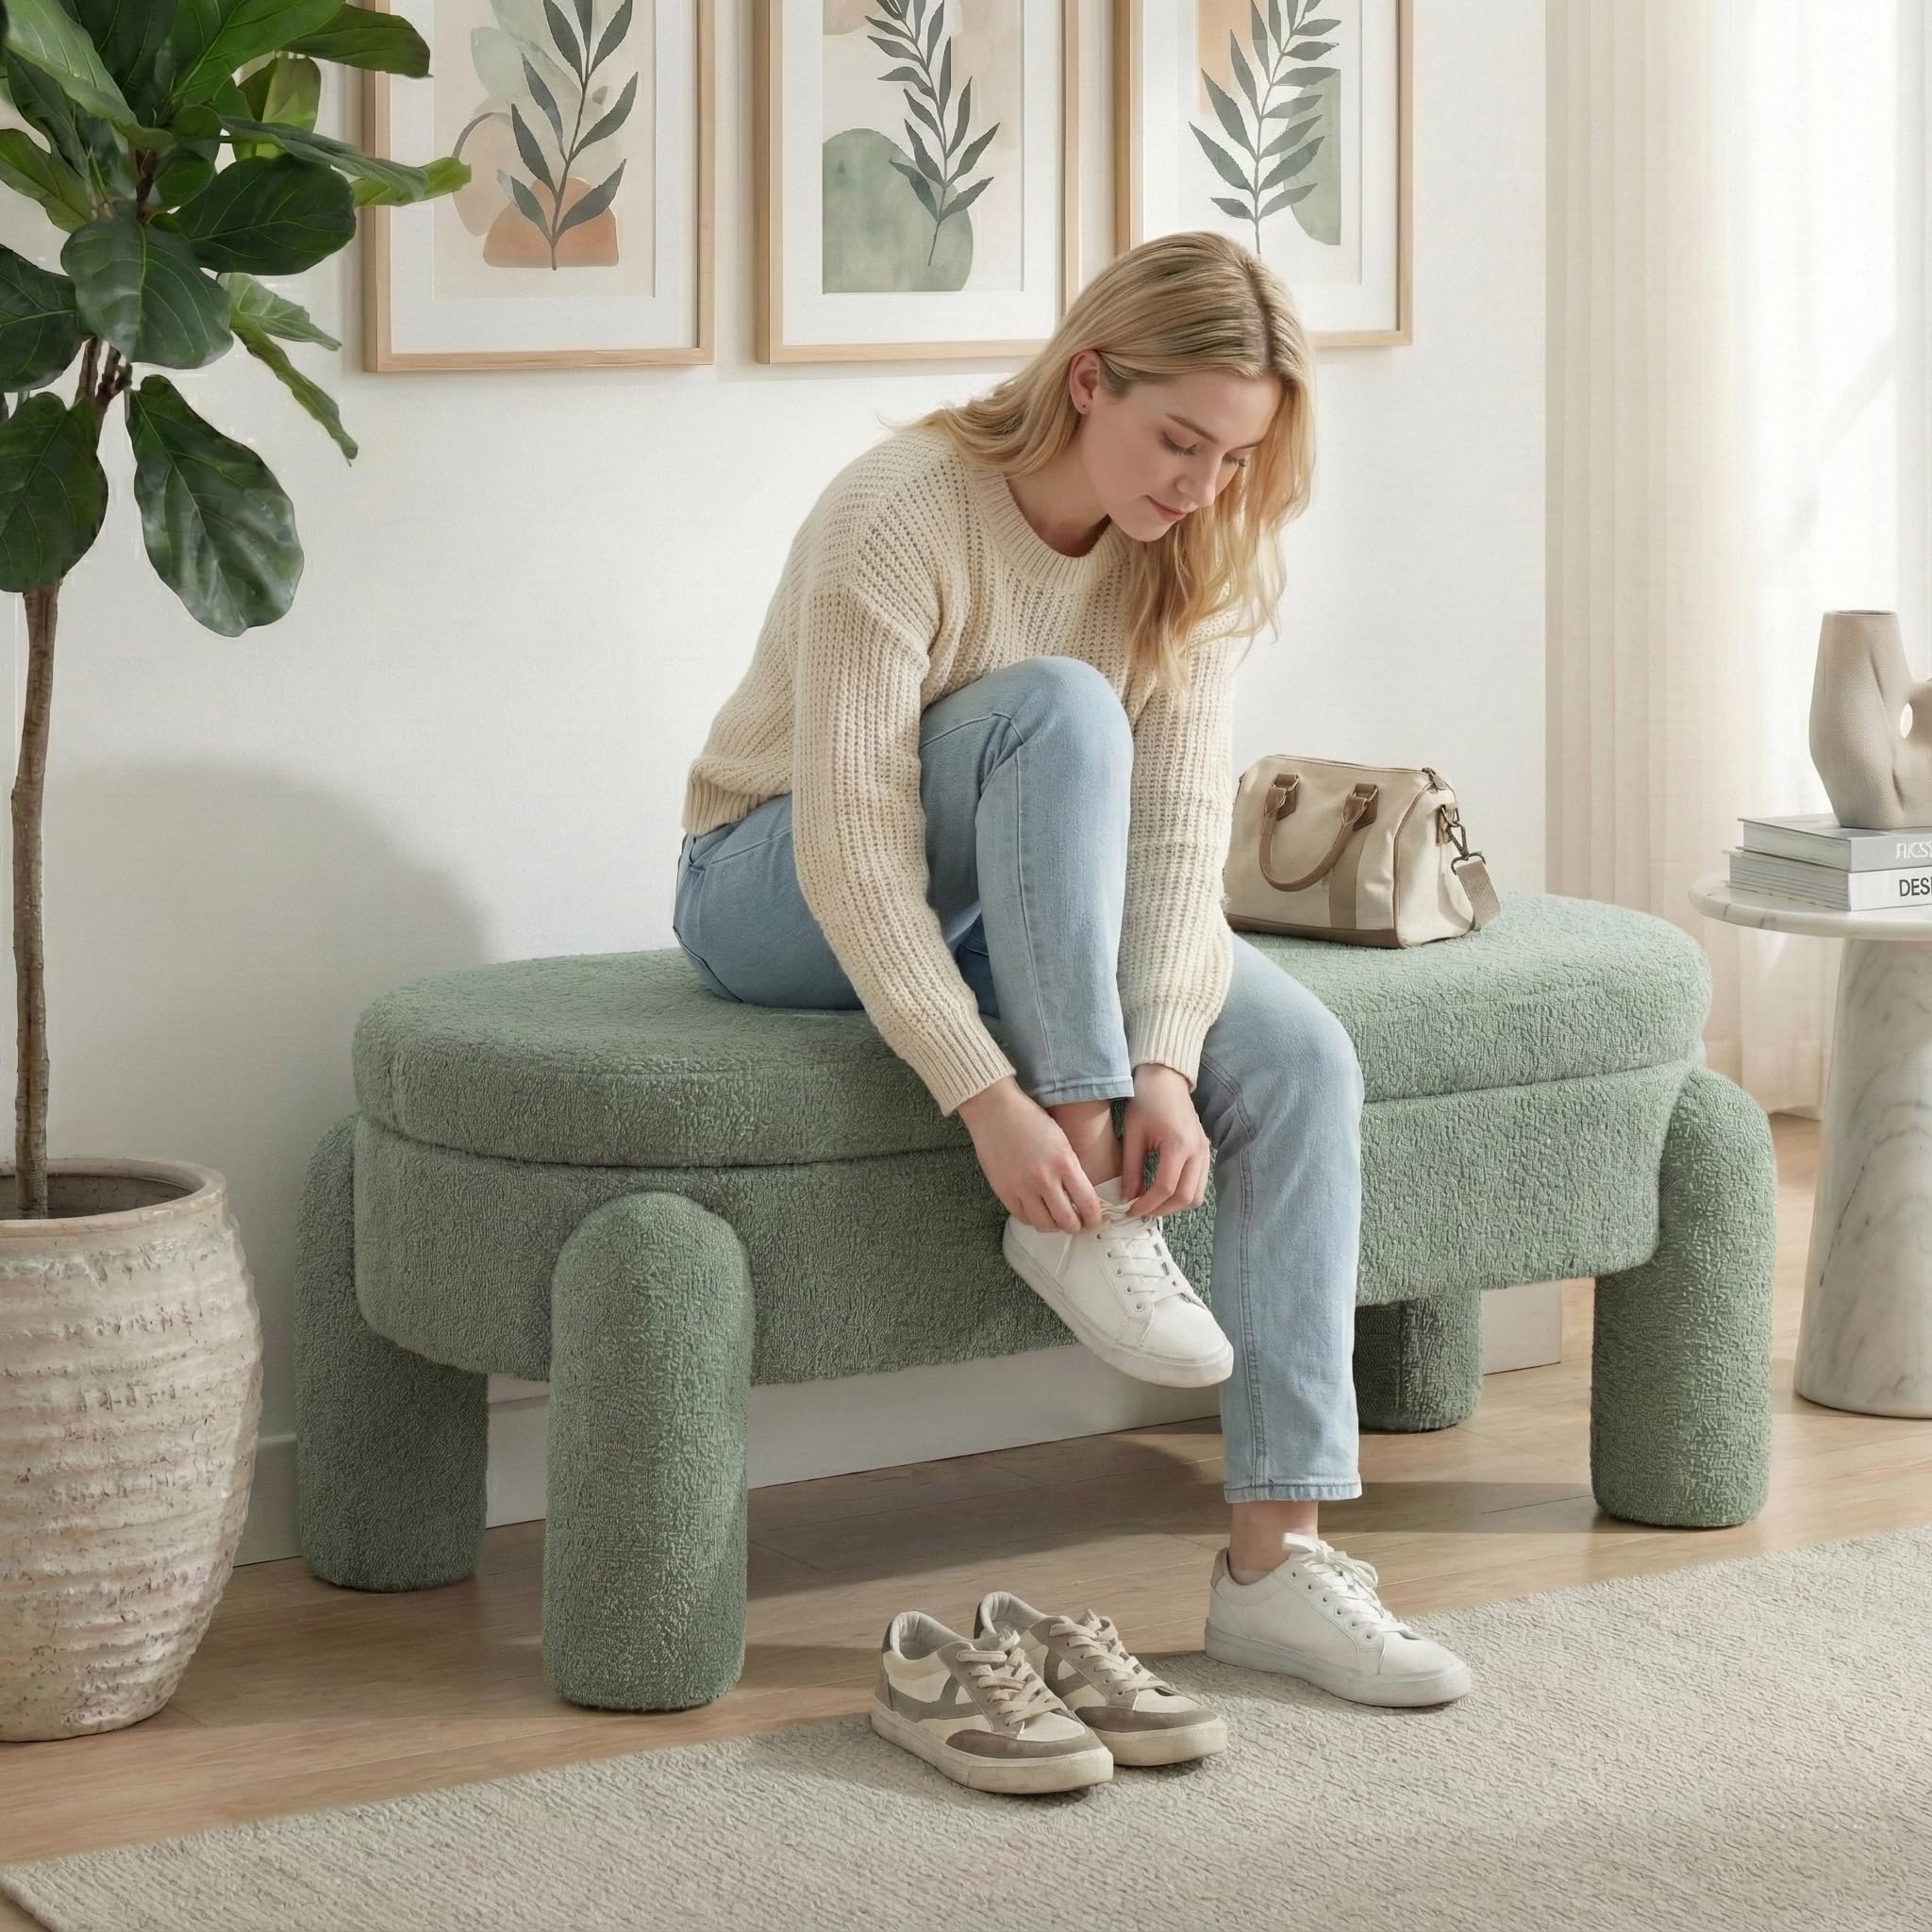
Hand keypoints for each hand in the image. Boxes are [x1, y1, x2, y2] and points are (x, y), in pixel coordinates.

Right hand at [955, 1076, 1106, 1234]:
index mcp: (1064, 1163)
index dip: (1095, 1218)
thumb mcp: (1062, 1140)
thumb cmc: (1030, 1119)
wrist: (995, 1110)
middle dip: (1076, 1227)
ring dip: (1055, 1226)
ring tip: (1057, 1220)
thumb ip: (1071, 1169)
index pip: (1088, 1204)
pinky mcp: (1004, 1191)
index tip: (1095, 1220)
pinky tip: (1037, 1212)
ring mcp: (1022, 1187)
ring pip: (1044, 1224)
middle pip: (1067, 1221)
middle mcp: (1044, 1179)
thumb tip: (1081, 1196)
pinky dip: (1033, 1219)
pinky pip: (1022, 1217)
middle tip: (1078, 1224)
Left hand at [1120, 1063, 1208, 1218]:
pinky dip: (1183, 1194)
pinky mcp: (1206, 1152)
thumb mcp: (1133, 1134)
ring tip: (1151, 1203)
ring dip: (1174, 1206)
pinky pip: (1199, 1184)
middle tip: (1140, 1211)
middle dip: (1161, 1210)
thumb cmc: (1146, 1101)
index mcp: (1178, 1145)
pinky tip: (1163, 1191)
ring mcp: (1205, 1152)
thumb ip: (1131, 1169)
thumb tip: (1127, 1198)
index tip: (1130, 1210)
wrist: (1166, 1079)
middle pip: (1185, 1198)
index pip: (1165, 1188)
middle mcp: (1198, 1151)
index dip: (1147, 1205)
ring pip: (1196, 1196)